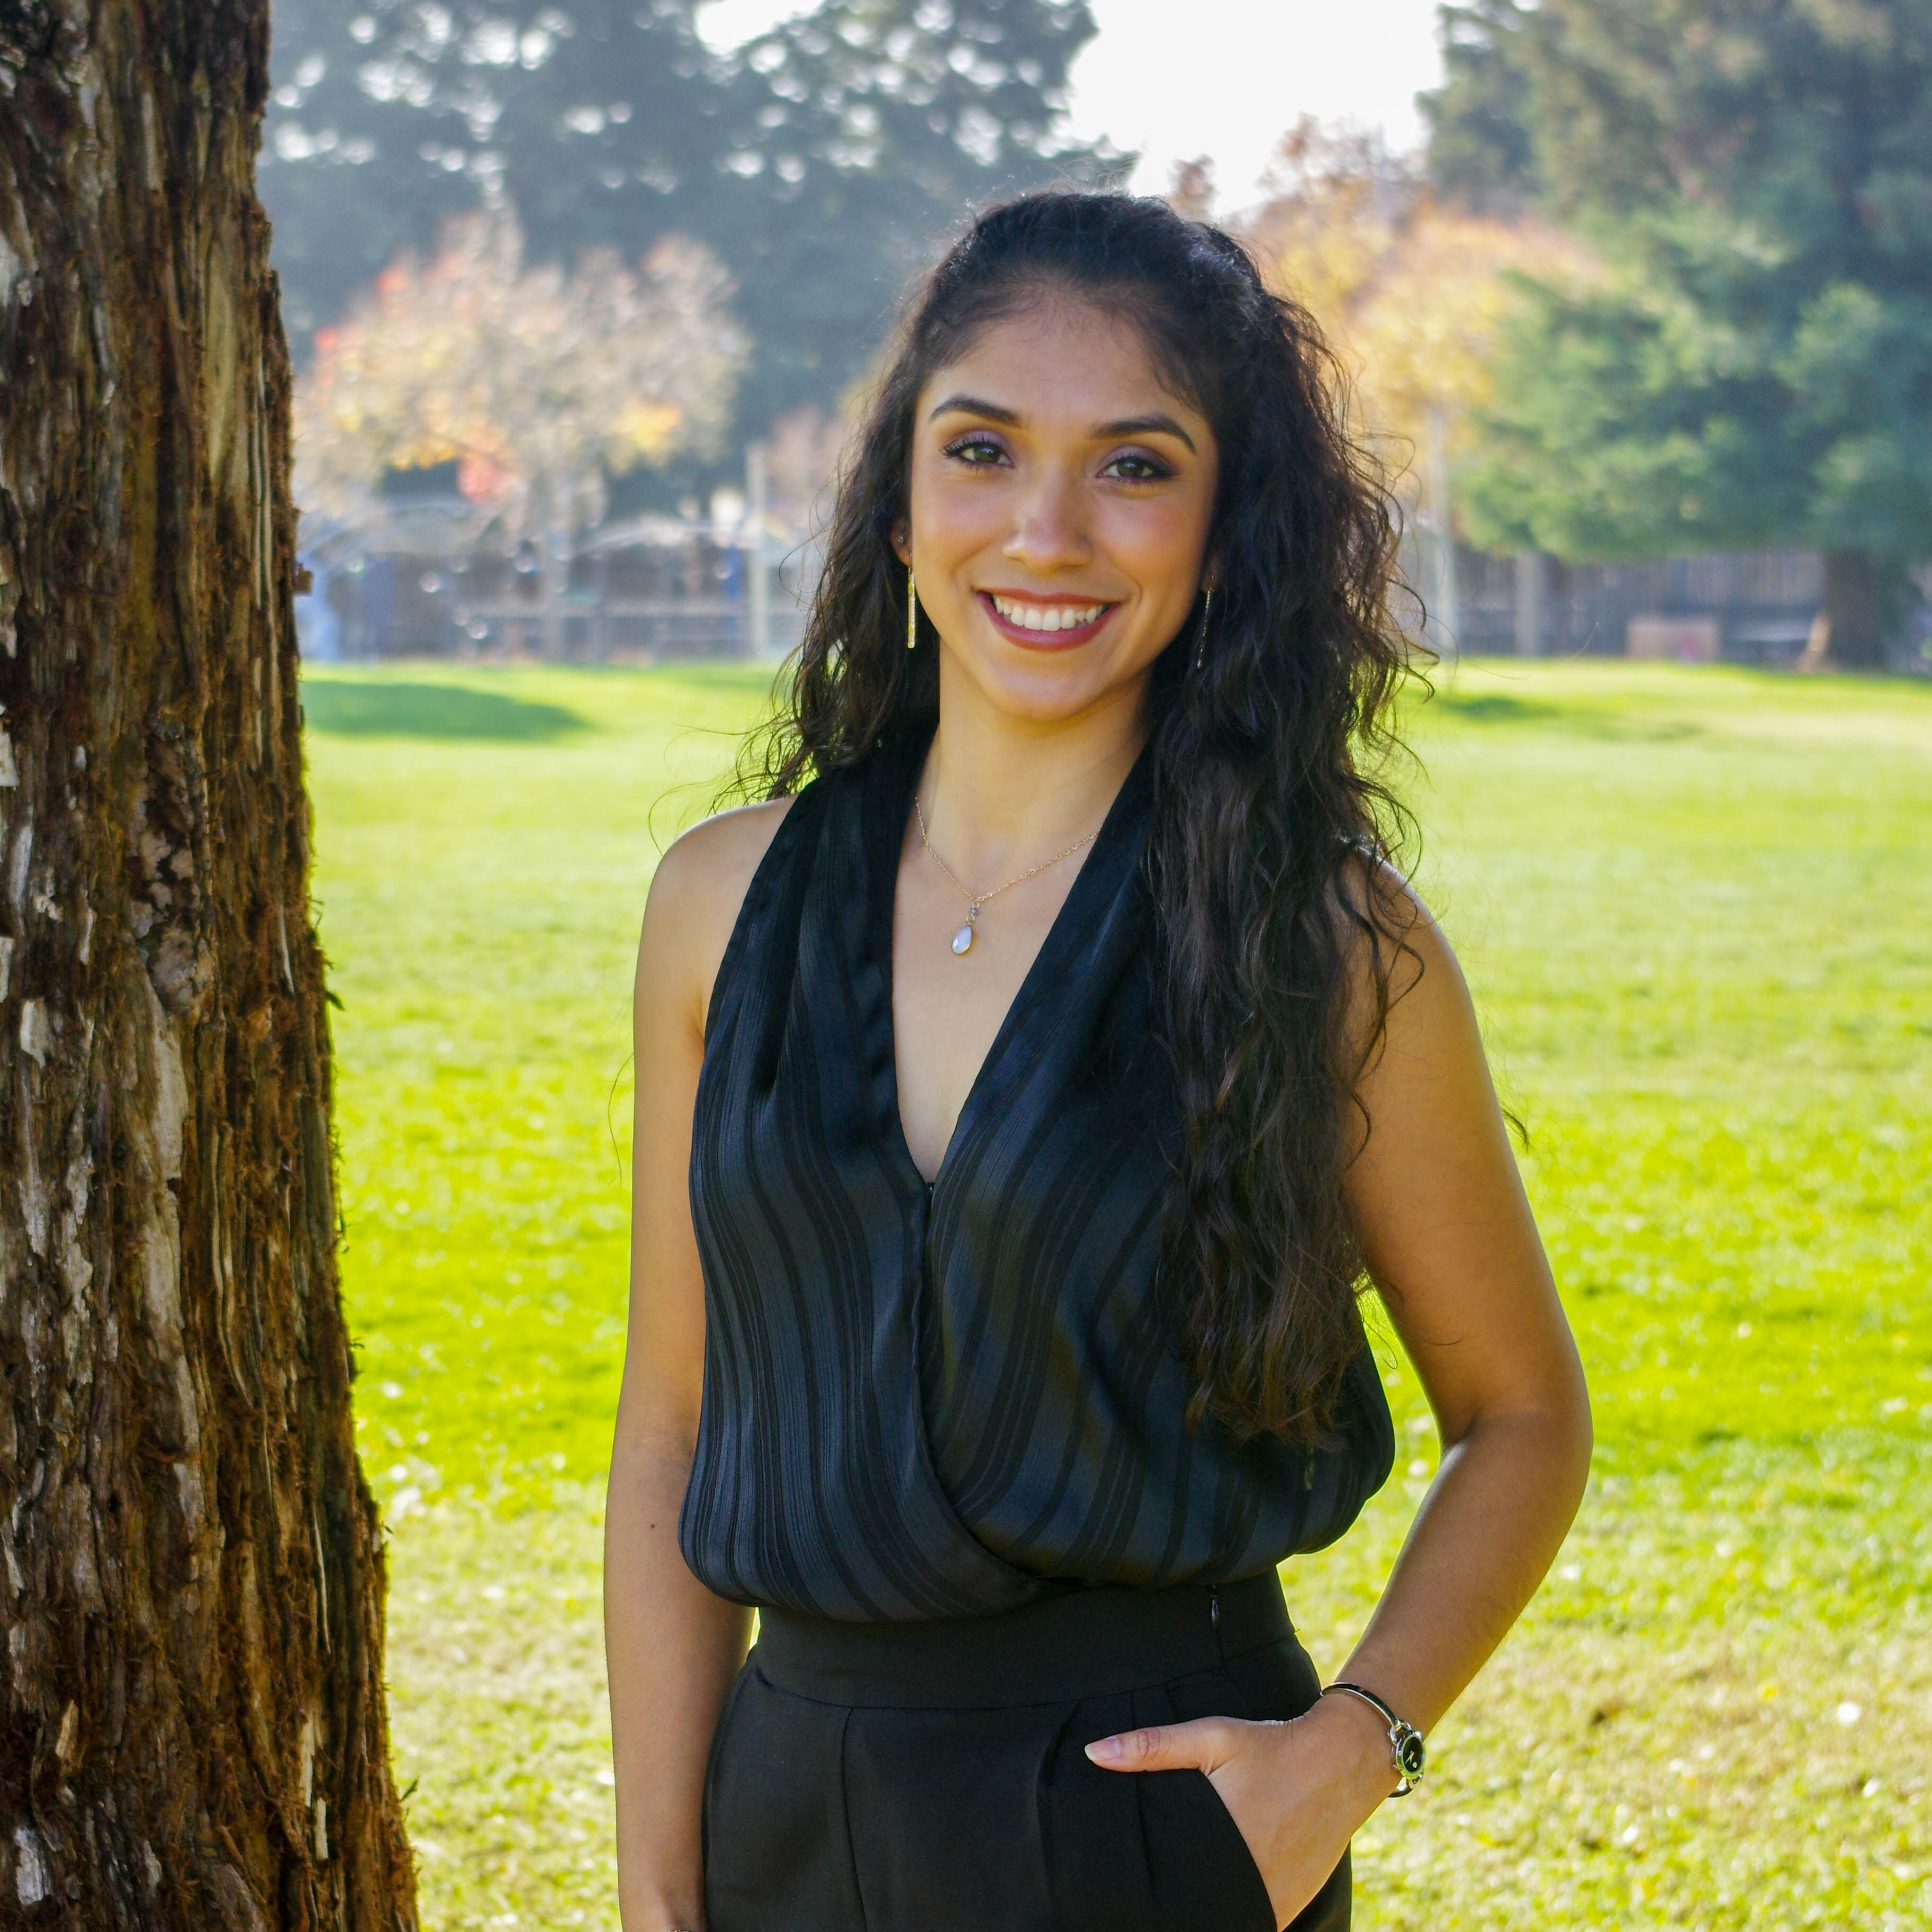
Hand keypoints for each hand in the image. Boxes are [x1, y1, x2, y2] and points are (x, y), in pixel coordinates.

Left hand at [1085, 1692, 1398, 1928]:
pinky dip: (1234, 1915)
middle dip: (1172, 1907)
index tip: (1125, 1897)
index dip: (1149, 1897)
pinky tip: (1213, 1903)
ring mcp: (1274, 1898)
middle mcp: (1250, 1879)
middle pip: (1196, 1909)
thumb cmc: (1271, 1747)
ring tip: (1178, 1902)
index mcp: (1222, 1841)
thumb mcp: (1211, 1737)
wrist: (1342, 1763)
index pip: (1172, 1888)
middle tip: (1143, 1901)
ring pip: (1228, 1918)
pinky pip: (1255, 1922)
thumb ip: (1152, 1747)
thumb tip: (1093, 1752)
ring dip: (1203, 1914)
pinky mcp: (1291, 1904)